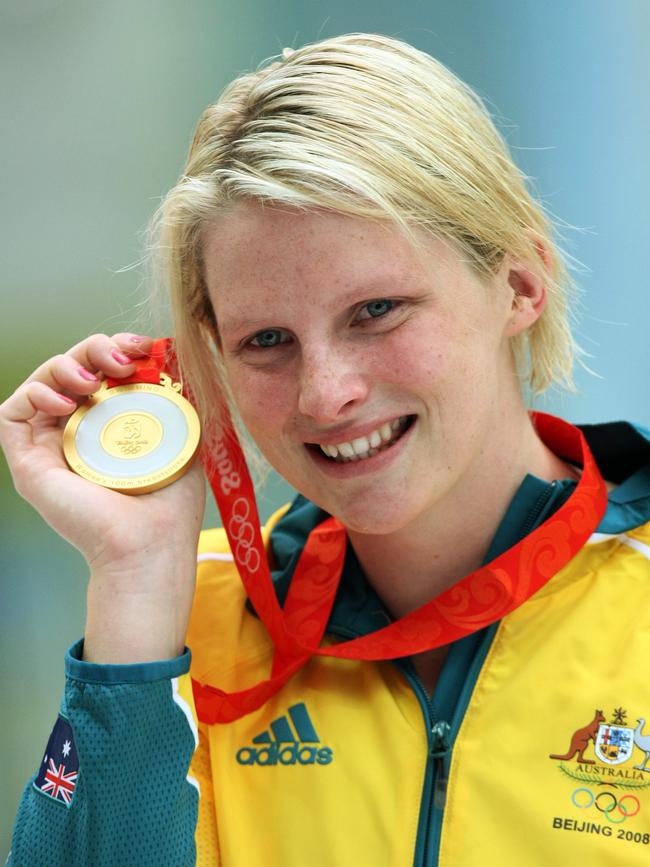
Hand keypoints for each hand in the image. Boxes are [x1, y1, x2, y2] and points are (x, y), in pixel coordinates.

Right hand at [0, 333, 206, 661]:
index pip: (101, 371)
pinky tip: (65, 403)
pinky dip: (34, 393)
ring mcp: (52, 447)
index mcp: (111, 424)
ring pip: (41, 383)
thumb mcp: (181, 435)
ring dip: (64, 366)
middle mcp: (78, 432)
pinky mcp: (29, 462)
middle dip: (93, 349)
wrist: (149, 541)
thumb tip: (175, 356)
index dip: (115, 348)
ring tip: (92, 383)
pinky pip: (12, 413)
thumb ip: (176, 398)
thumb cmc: (169, 499)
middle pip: (70, 369)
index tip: (142, 346)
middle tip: (120, 360)